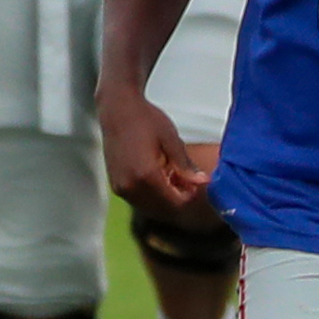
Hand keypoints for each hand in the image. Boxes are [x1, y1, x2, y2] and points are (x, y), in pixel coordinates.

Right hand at [100, 86, 208, 217]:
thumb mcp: (171, 139)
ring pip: (149, 207)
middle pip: (162, 208)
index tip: (197, 182)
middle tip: (188, 180)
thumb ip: (185, 165)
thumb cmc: (145, 120)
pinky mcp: (116, 185)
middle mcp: (130, 186)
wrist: (117, 110)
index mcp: (146, 175)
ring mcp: (121, 187)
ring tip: (173, 176)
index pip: (174, 202)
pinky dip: (152, 195)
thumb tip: (202, 182)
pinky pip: (138, 200)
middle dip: (177, 199)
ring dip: (164, 198)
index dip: (189, 196)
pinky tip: (159, 177)